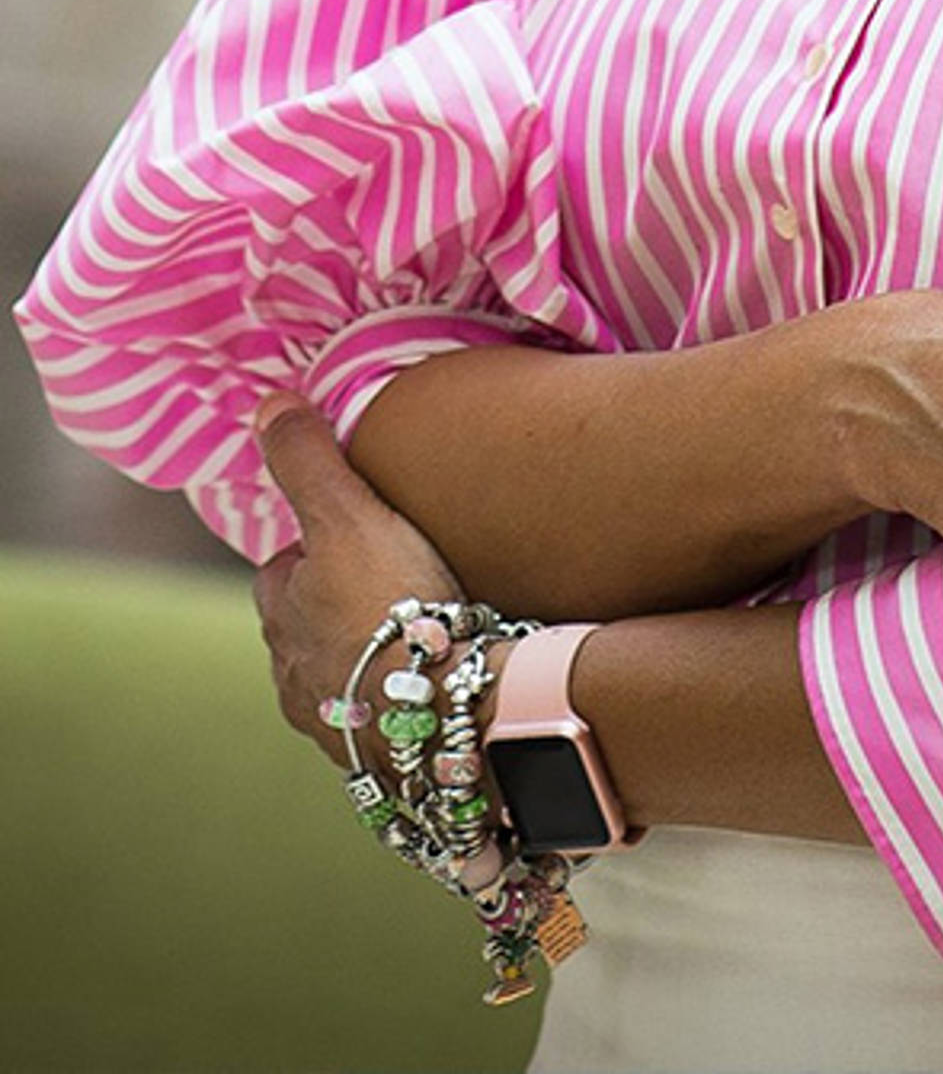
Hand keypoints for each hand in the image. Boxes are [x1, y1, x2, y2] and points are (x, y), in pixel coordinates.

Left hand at [251, 395, 464, 765]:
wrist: (447, 713)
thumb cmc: (391, 608)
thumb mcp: (348, 515)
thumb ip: (307, 461)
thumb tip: (268, 404)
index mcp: (283, 624)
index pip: (278, 575)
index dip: (306, 552)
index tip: (345, 536)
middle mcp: (299, 683)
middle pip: (305, 634)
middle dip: (334, 611)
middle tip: (386, 582)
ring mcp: (340, 730)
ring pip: (343, 683)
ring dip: (367, 662)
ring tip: (416, 638)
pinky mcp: (387, 763)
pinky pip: (387, 723)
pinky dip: (403, 702)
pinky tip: (438, 688)